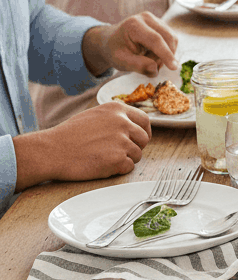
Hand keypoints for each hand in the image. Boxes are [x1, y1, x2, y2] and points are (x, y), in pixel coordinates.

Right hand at [14, 104, 151, 188]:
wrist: (50, 151)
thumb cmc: (68, 136)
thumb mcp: (94, 116)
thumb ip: (115, 118)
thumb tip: (133, 126)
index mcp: (117, 109)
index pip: (144, 120)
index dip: (144, 131)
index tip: (139, 139)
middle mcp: (123, 123)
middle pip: (144, 139)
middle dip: (135, 147)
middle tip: (118, 152)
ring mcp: (121, 141)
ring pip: (137, 154)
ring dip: (125, 159)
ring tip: (104, 158)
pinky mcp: (118, 159)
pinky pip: (128, 167)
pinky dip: (118, 170)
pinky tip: (102, 165)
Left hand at [83, 14, 177, 76]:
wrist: (110, 41)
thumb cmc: (114, 51)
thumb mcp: (120, 61)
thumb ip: (137, 65)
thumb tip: (155, 69)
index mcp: (134, 25)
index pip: (155, 40)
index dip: (166, 54)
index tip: (174, 68)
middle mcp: (146, 18)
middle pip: (167, 37)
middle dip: (165, 56)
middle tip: (153, 68)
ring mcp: (155, 19)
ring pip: (172, 39)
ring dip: (166, 54)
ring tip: (149, 59)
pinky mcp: (161, 24)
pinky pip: (171, 39)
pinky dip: (166, 50)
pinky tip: (153, 54)